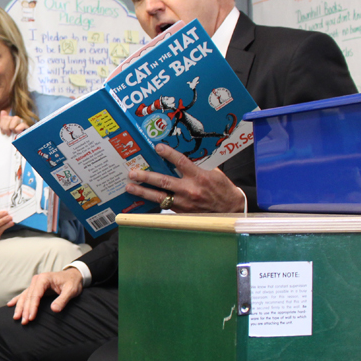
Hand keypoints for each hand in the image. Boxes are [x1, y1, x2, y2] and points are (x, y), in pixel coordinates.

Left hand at [0, 110, 27, 135]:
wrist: (21, 143)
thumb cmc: (12, 137)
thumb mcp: (6, 130)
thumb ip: (3, 121)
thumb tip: (3, 111)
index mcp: (10, 119)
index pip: (4, 117)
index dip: (2, 125)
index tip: (3, 132)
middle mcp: (16, 119)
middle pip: (8, 118)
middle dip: (6, 128)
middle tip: (8, 133)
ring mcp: (22, 122)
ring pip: (16, 118)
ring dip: (12, 127)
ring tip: (13, 132)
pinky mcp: (26, 126)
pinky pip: (22, 124)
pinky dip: (18, 129)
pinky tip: (18, 132)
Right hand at [8, 268, 82, 323]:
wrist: (74, 275)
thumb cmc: (73, 282)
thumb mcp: (71, 290)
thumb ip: (63, 300)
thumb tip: (54, 309)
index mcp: (44, 279)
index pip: (35, 295)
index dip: (32, 307)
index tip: (31, 318)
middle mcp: (37, 280)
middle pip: (28, 297)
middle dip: (25, 310)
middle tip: (23, 322)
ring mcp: (35, 283)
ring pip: (24, 296)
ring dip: (20, 307)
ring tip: (16, 317)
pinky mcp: (36, 288)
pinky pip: (25, 294)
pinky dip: (17, 300)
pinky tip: (10, 305)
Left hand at [126, 144, 242, 212]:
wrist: (230, 209)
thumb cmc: (222, 189)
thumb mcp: (214, 173)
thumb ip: (198, 165)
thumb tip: (183, 157)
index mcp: (199, 177)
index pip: (181, 162)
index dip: (169, 154)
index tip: (158, 147)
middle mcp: (190, 190)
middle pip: (164, 181)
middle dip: (146, 177)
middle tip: (133, 172)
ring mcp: (184, 203)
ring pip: (160, 197)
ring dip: (143, 192)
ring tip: (130, 187)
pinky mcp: (182, 212)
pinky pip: (164, 206)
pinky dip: (152, 202)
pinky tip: (141, 199)